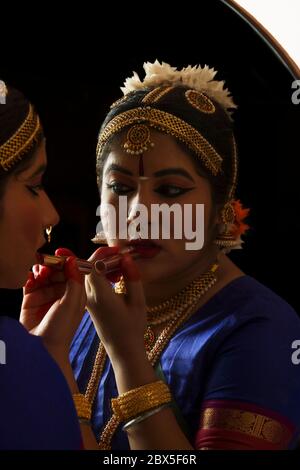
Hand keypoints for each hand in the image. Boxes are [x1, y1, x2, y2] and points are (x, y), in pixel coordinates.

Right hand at [20, 248, 85, 362]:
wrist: (43, 350)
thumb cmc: (62, 329)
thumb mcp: (73, 303)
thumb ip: (74, 281)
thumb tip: (73, 260)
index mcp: (75, 294)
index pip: (72, 272)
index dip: (66, 262)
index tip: (60, 253)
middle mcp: (61, 294)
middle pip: (56, 272)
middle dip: (52, 265)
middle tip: (46, 263)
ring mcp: (45, 298)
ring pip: (43, 276)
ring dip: (40, 270)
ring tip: (39, 272)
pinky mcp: (30, 302)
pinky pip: (29, 284)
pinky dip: (29, 278)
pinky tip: (31, 278)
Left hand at [85, 247, 146, 361]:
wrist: (123, 349)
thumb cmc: (133, 327)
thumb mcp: (139, 301)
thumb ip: (132, 278)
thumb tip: (126, 257)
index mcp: (100, 295)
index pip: (92, 265)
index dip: (103, 254)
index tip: (119, 251)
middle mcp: (89, 296)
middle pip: (87, 267)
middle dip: (103, 257)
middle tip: (121, 256)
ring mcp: (86, 300)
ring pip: (87, 273)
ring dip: (102, 265)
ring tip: (121, 267)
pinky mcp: (88, 303)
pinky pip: (89, 282)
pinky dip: (101, 274)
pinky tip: (116, 277)